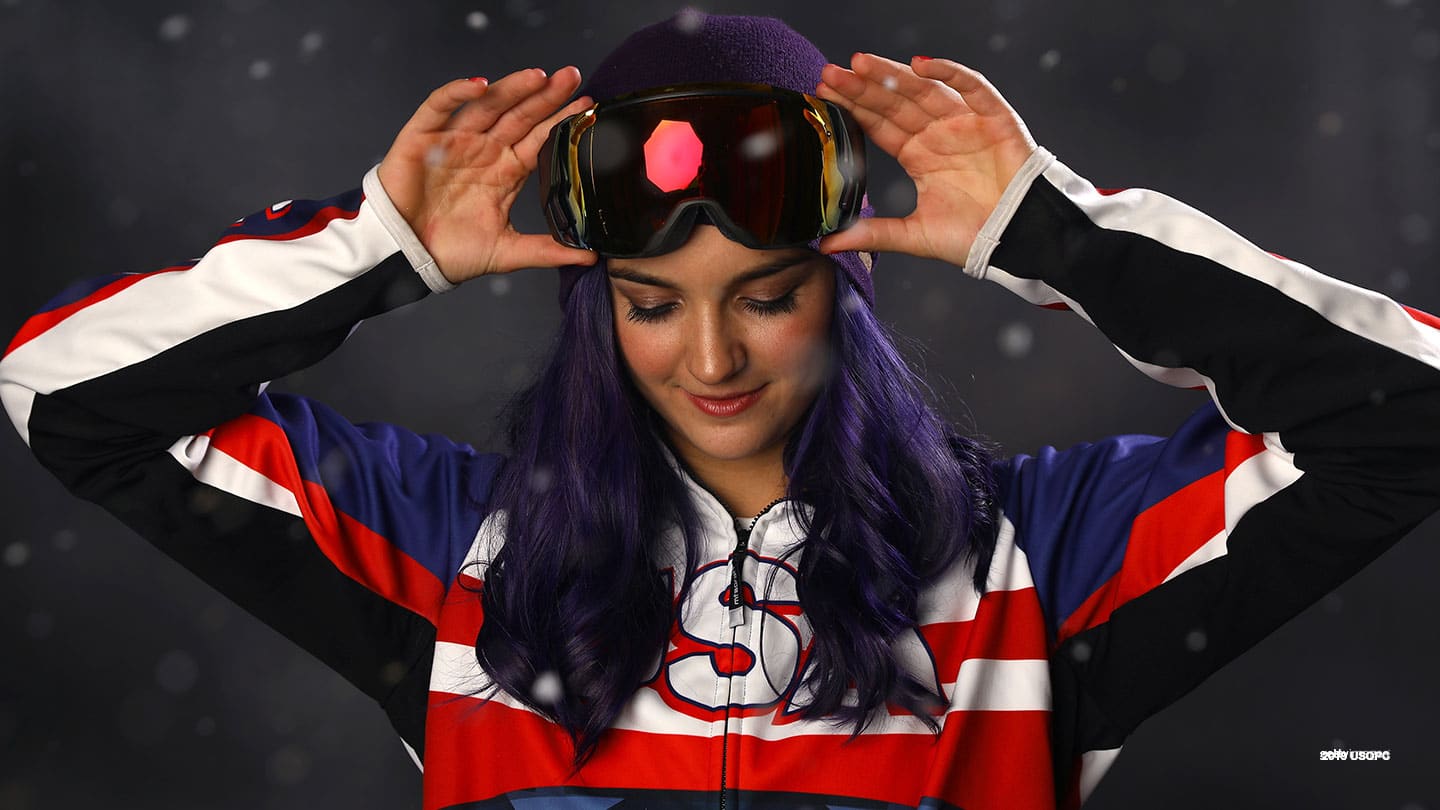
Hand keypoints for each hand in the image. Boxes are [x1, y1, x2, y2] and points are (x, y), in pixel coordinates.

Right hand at [377, 67, 598, 283]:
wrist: (406, 258)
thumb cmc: (451, 253)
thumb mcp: (507, 252)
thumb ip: (547, 251)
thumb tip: (590, 257)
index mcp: (504, 171)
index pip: (539, 138)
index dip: (560, 120)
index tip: (587, 106)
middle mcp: (483, 150)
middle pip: (520, 114)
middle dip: (546, 95)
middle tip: (572, 76)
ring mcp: (454, 140)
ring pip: (487, 105)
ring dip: (511, 88)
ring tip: (538, 76)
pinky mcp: (423, 136)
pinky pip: (440, 106)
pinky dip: (457, 92)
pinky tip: (480, 84)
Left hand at [814, 53, 1037, 268]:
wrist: (1018, 240)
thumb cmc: (972, 236)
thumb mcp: (914, 236)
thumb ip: (872, 233)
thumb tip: (825, 244)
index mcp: (918, 155)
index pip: (879, 125)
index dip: (853, 108)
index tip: (824, 93)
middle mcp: (937, 134)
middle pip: (895, 102)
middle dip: (862, 86)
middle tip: (830, 72)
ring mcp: (964, 123)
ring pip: (924, 90)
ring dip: (893, 74)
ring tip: (861, 63)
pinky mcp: (994, 117)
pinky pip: (971, 87)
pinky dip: (949, 73)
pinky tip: (921, 64)